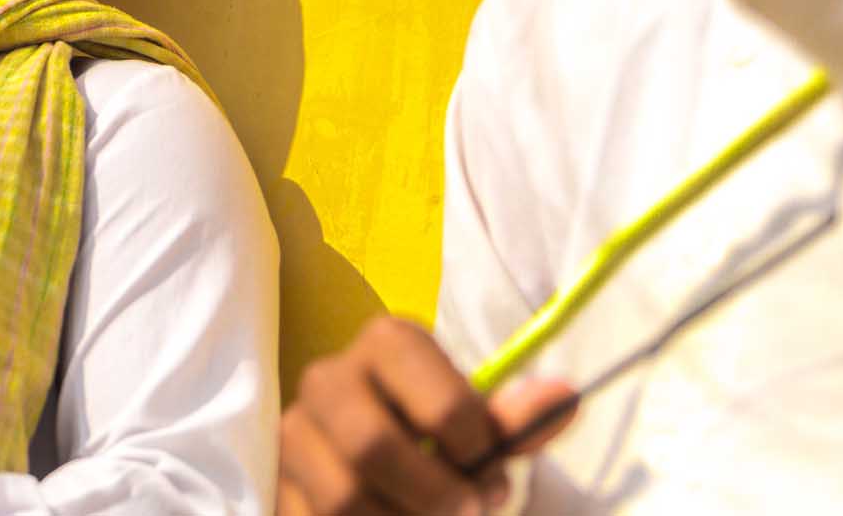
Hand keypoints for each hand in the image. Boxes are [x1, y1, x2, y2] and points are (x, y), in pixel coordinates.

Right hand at [278, 317, 574, 514]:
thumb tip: (565, 397)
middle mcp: (328, 378)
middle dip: (432, 496)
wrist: (374, 460)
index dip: (473, 448)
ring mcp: (293, 432)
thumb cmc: (439, 440)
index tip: (491, 473)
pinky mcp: (276, 482)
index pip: (439, 400)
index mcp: (388, 344)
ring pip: (342, 497)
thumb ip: (512, 422)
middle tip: (466, 514)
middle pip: (371, 447)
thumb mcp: (477, 430)